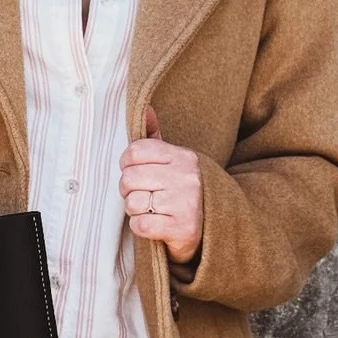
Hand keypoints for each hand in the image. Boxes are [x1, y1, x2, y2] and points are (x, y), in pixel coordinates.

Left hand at [119, 105, 203, 264]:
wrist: (211, 227)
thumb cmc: (181, 191)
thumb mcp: (173, 162)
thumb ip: (155, 137)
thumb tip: (145, 108)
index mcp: (183, 156)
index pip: (135, 152)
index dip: (127, 164)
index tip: (135, 172)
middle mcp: (187, 177)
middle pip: (129, 178)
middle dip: (128, 190)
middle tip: (141, 195)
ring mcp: (186, 203)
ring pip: (133, 203)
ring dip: (135, 210)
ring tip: (150, 210)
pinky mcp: (183, 228)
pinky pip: (140, 225)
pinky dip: (141, 227)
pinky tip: (154, 224)